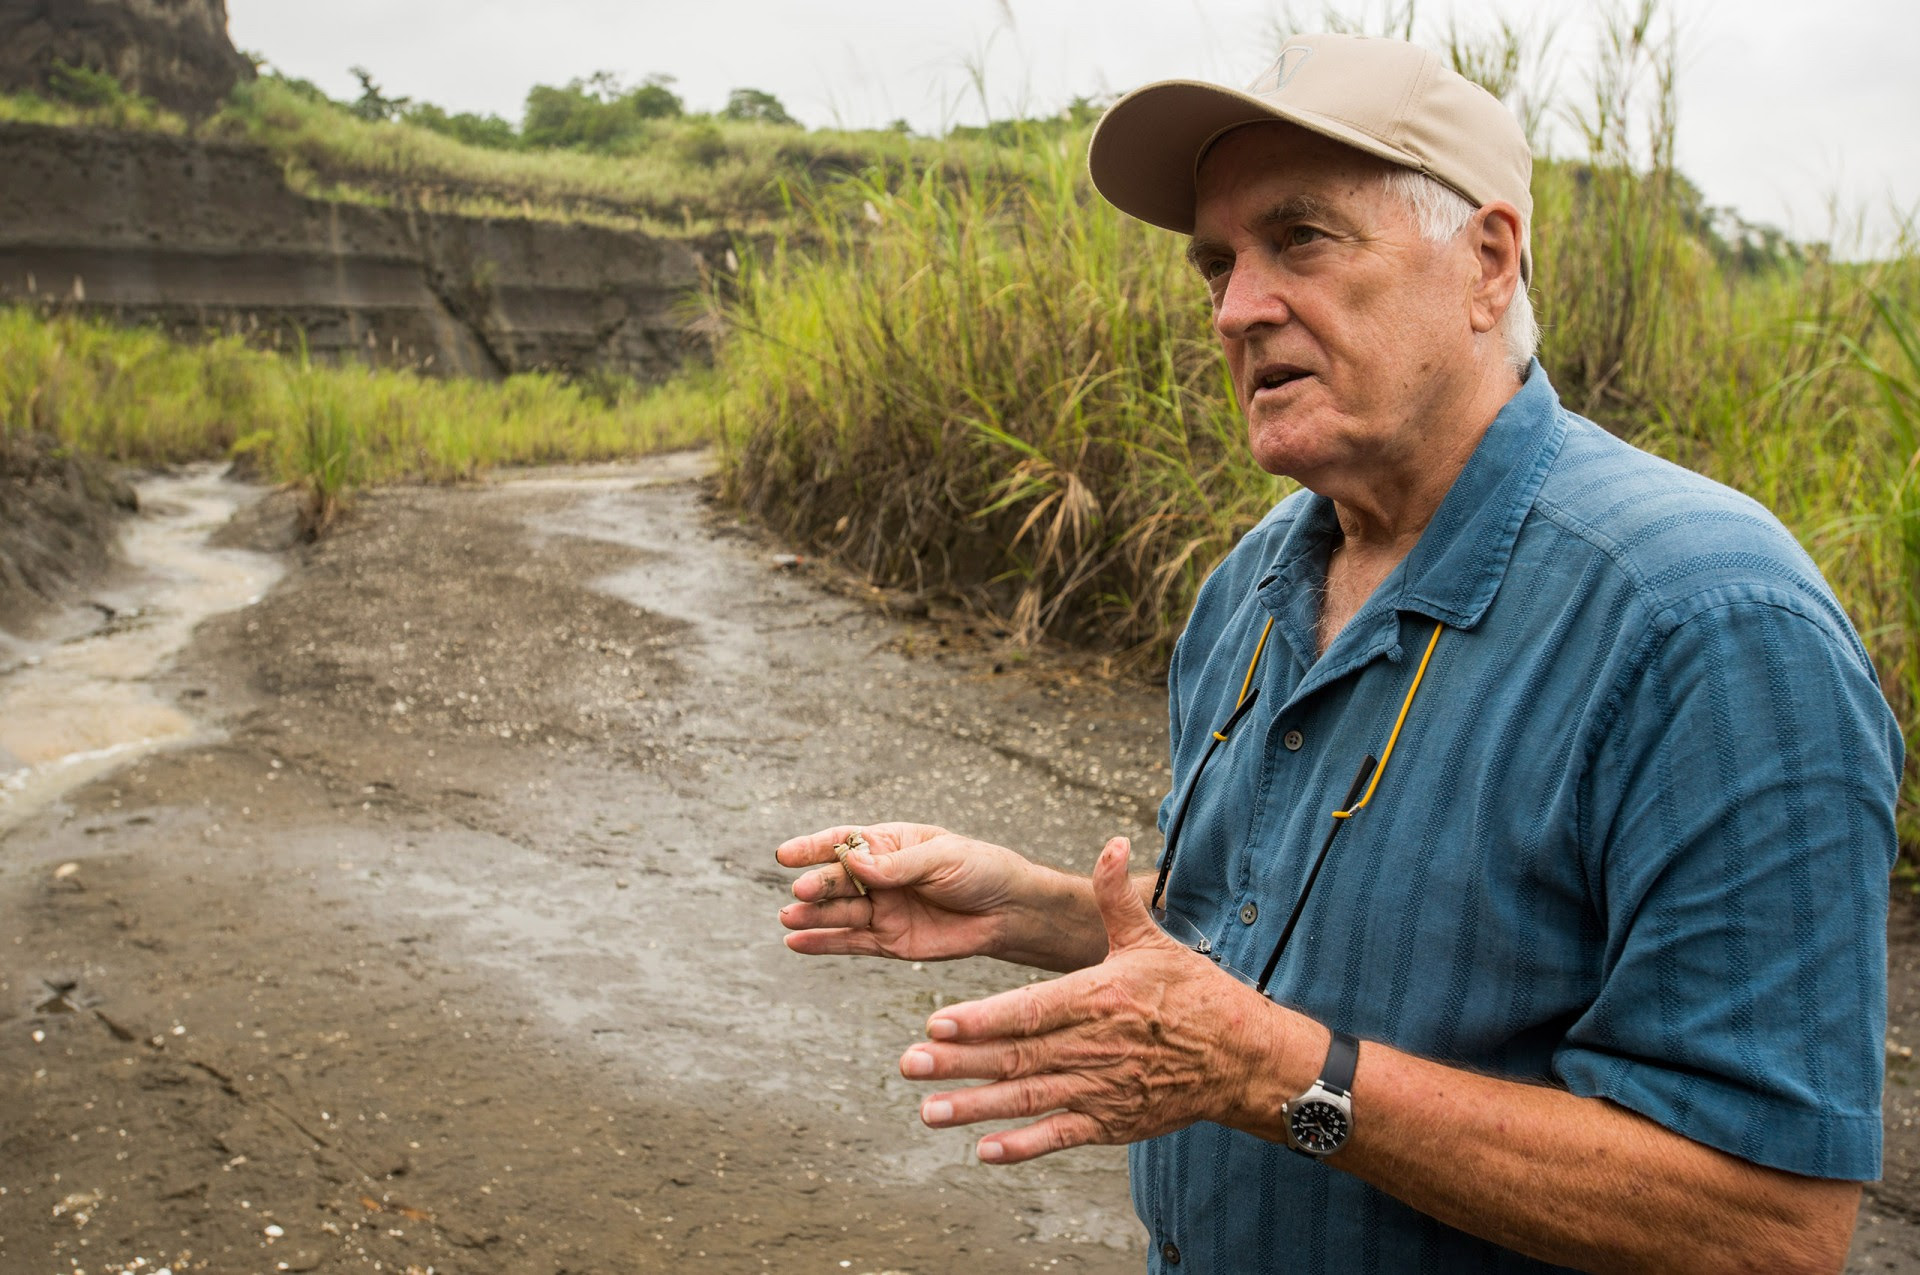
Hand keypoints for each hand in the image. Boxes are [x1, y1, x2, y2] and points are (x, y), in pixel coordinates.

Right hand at [777, 822, 1064, 964]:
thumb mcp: (942, 859)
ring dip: (812, 916)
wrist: (1010, 911)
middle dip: (817, 885)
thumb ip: (896, 865)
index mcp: (890, 844)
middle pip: (838, 879)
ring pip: (839, 912)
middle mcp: (880, 877)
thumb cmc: (981, 871)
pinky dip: (823, 943)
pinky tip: (796, 943)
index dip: (813, 847)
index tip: (785, 855)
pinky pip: (850, 942)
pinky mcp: (889, 941)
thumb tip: (851, 860)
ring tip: (788, 919)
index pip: (844, 842)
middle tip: (800, 894)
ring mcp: (882, 909)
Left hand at [898, 836, 1301, 1163]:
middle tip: (909, 1065)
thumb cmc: (1195, 993)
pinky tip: (984, 1151)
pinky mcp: (1111, 1121)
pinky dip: (1023, 1146)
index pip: (1029, 1010)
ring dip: (976, 1107)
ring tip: (929, 1111)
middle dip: (959, 1062)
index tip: (938, 1021)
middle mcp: (1093, 1047)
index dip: (982, 1019)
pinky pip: (1061, 1134)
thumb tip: (1110, 843)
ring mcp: (1101, 1089)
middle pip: (1016, 1057)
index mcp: (1097, 998)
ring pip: (1029, 1099)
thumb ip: (1117, 897)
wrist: (1242, 1057)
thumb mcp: (1154, 939)